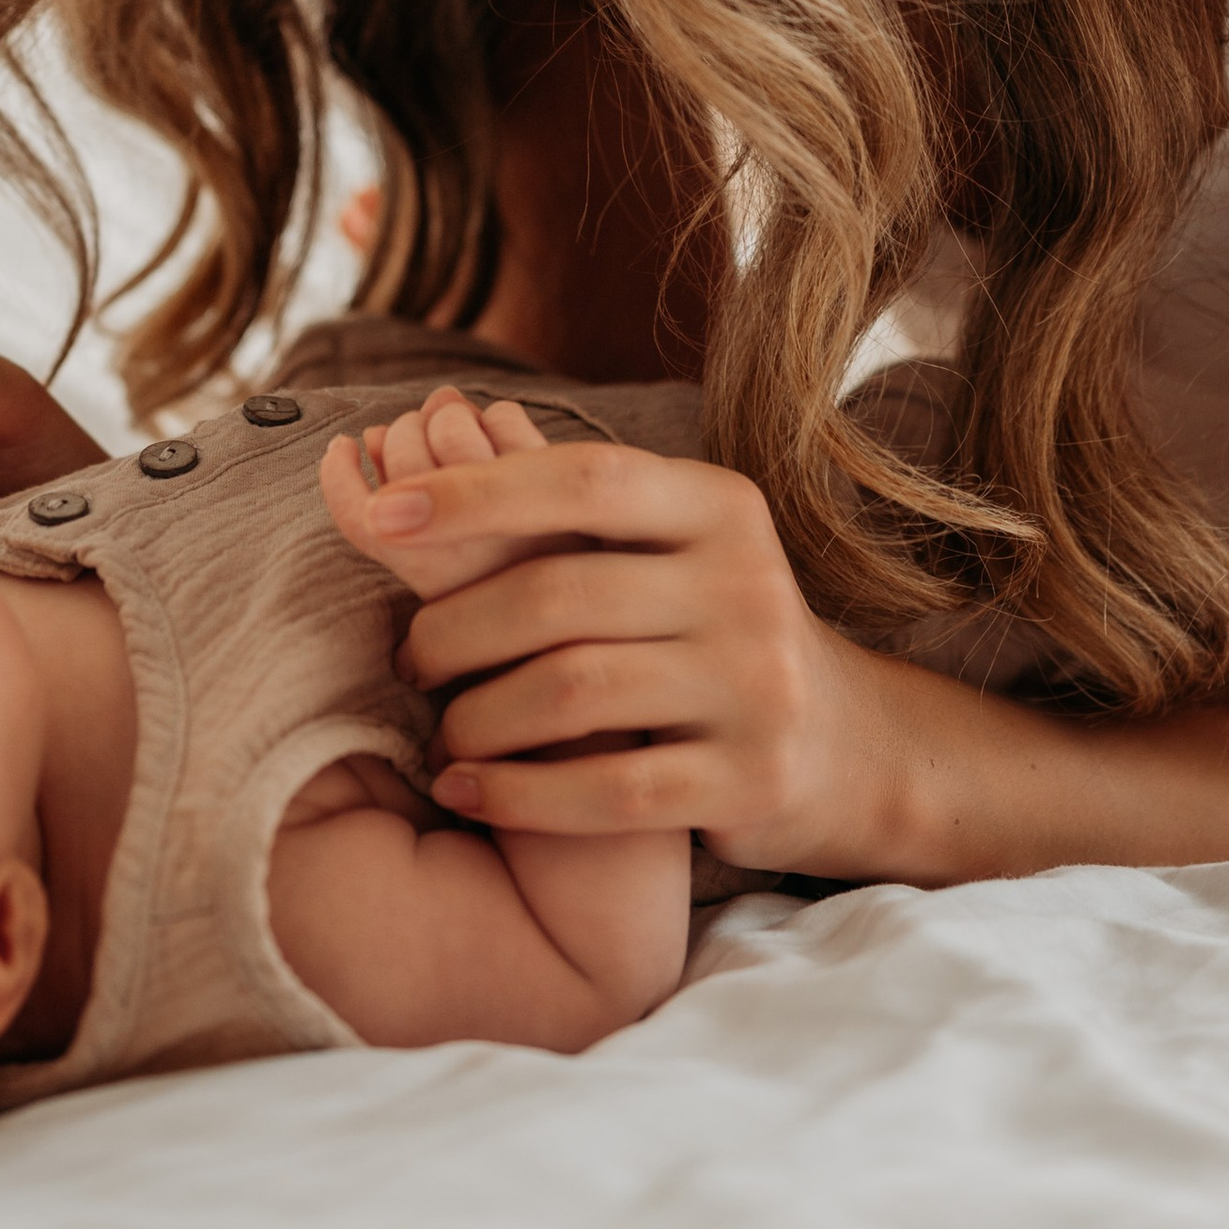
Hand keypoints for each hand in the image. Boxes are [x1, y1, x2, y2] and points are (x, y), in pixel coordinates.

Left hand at [321, 403, 869, 869]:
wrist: (849, 745)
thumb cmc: (714, 632)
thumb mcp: (673, 550)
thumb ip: (577, 511)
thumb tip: (426, 434)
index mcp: (719, 507)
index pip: (582, 478)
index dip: (473, 492)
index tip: (378, 515)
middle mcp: (747, 583)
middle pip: (559, 592)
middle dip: (455, 628)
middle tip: (408, 658)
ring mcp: (757, 683)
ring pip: (571, 692)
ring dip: (476, 717)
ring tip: (440, 731)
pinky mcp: (752, 778)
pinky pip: (608, 790)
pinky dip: (518, 794)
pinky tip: (466, 791)